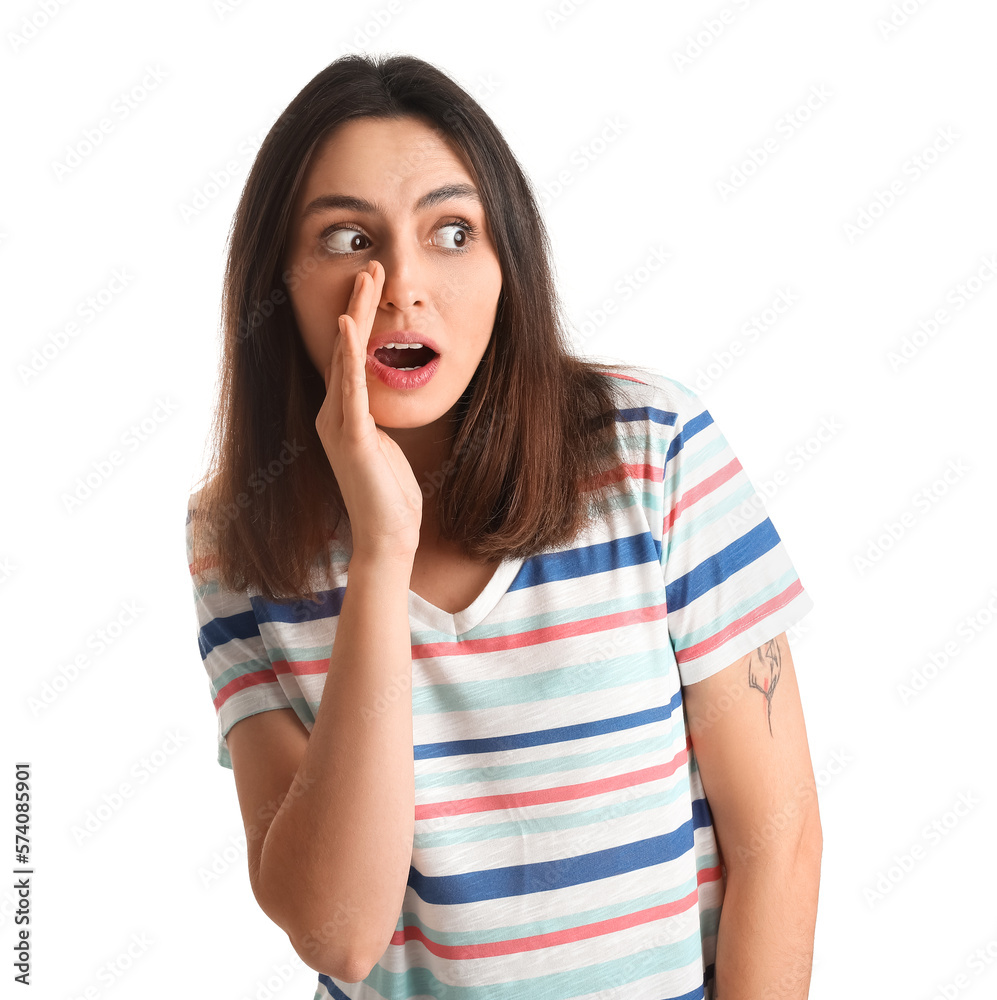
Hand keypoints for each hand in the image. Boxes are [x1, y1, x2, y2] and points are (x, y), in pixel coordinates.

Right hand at [314, 260, 422, 560]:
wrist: (388, 534)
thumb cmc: (390, 494)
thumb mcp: (386, 444)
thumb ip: (377, 417)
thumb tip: (384, 395)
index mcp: (343, 414)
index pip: (350, 356)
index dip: (359, 317)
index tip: (371, 284)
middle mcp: (333, 413)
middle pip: (345, 347)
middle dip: (357, 304)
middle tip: (370, 265)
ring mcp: (339, 423)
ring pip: (346, 358)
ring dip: (355, 315)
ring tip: (365, 277)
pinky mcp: (352, 437)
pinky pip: (349, 388)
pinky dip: (349, 355)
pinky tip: (349, 326)